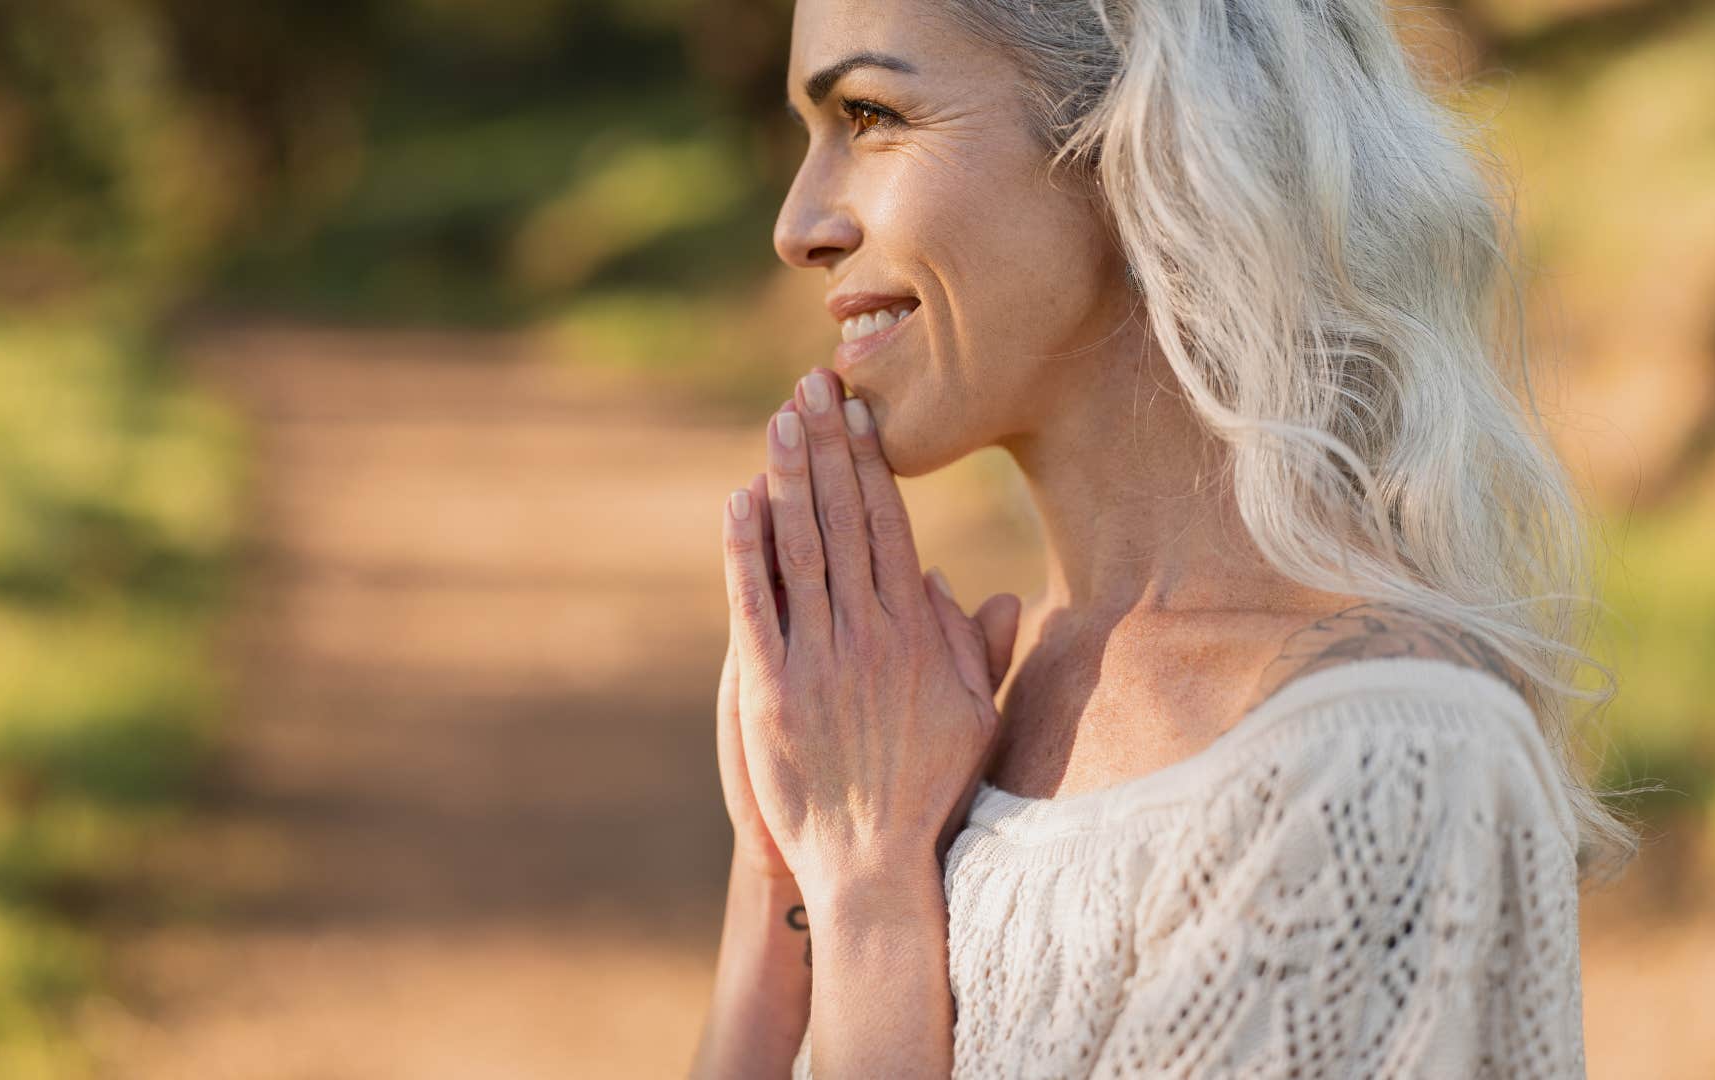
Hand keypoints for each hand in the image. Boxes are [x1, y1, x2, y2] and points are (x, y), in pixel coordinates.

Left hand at [720, 368, 1020, 902]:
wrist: (875, 864)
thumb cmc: (931, 790)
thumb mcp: (975, 716)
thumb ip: (972, 647)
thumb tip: (958, 585)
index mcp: (917, 634)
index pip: (892, 528)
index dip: (872, 465)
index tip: (858, 414)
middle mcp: (870, 635)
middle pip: (845, 521)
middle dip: (827, 448)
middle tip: (810, 385)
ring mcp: (818, 661)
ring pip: (801, 550)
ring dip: (789, 479)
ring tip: (779, 420)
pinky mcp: (771, 692)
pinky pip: (755, 608)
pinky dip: (745, 552)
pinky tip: (739, 503)